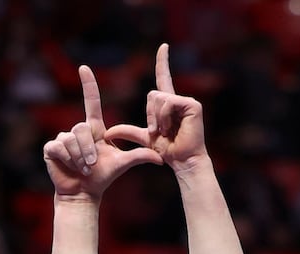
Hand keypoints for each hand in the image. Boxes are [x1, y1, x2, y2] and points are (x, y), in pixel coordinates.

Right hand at [43, 66, 161, 200]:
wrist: (84, 192)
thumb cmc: (103, 177)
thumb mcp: (123, 164)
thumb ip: (140, 156)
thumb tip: (161, 158)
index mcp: (95, 129)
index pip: (92, 103)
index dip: (89, 86)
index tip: (84, 67)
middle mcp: (78, 130)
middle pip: (81, 128)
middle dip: (88, 149)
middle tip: (92, 164)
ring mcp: (63, 138)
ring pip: (71, 139)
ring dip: (79, 157)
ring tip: (83, 168)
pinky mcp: (51, 148)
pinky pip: (60, 147)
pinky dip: (68, 160)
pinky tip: (71, 168)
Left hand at [105, 44, 207, 172]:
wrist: (182, 161)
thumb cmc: (168, 151)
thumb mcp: (144, 138)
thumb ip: (128, 132)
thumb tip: (107, 132)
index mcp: (169, 105)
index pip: (163, 78)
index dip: (162, 62)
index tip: (163, 46)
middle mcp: (178, 99)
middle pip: (152, 94)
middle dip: (149, 114)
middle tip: (157, 130)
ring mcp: (187, 101)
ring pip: (158, 97)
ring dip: (156, 118)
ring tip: (165, 131)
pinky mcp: (192, 105)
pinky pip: (167, 102)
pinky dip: (164, 117)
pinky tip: (170, 128)